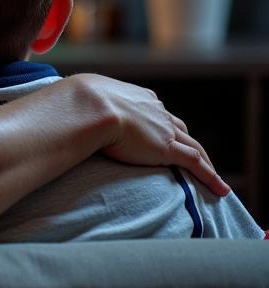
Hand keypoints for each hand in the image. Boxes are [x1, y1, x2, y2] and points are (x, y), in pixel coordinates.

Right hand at [80, 74, 228, 195]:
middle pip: (179, 128)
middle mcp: (156, 110)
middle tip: (191, 154)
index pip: (157, 113)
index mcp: (139, 98)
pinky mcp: (167, 148)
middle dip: (185, 140)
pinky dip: (211, 176)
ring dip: (204, 159)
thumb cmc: (80, 101)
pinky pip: (196, 163)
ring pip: (193, 146)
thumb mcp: (85, 99)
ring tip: (211, 174)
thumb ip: (85, 107)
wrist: (90, 105)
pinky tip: (221, 190)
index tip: (161, 134)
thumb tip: (67, 111)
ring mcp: (164, 129)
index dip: (162, 125)